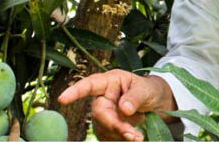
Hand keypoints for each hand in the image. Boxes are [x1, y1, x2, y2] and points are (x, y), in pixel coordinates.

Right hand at [58, 70, 173, 140]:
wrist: (155, 103)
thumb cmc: (148, 90)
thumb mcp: (145, 90)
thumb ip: (135, 98)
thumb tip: (123, 109)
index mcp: (109, 81)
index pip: (89, 84)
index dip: (75, 91)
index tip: (63, 99)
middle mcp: (102, 97)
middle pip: (99, 113)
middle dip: (114, 125)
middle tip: (133, 135)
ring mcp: (103, 113)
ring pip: (103, 128)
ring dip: (120, 135)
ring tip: (139, 137)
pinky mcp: (105, 127)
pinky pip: (107, 137)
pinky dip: (121, 140)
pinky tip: (135, 138)